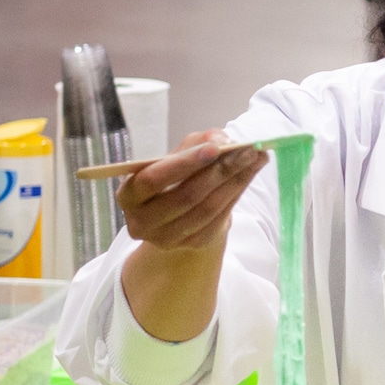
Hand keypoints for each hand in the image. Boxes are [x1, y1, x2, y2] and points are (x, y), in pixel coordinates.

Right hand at [118, 131, 267, 252]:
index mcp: (129, 195)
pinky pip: (219, 219)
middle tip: (248, 150)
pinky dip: (237, 194)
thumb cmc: (172, 178)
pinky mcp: (193, 244)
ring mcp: (168, 238)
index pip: (154, 178)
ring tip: (256, 159)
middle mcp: (144, 221)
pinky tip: (249, 175)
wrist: (177, 214)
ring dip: (236, 182)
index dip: (185, 163)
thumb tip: (222, 139)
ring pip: (208, 209)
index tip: (216, 147)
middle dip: (220, 171)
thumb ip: (195, 143)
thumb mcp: (176, 156)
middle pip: (187, 196)